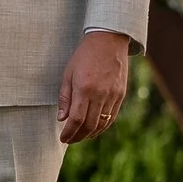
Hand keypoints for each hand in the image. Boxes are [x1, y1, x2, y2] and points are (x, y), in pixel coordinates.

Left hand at [56, 29, 130, 143]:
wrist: (108, 41)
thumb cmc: (84, 56)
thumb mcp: (68, 74)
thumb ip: (65, 98)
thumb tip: (62, 119)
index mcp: (84, 89)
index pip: (76, 119)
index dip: (69, 133)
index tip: (63, 138)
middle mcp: (100, 95)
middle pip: (89, 125)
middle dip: (78, 137)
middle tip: (70, 140)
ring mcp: (112, 96)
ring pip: (102, 124)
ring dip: (90, 134)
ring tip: (80, 137)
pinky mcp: (121, 95)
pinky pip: (112, 117)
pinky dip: (102, 127)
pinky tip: (94, 129)